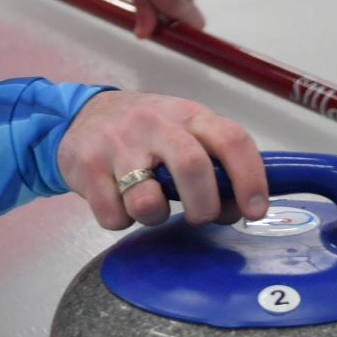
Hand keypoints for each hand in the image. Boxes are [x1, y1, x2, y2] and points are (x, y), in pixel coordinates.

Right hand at [58, 90, 267, 230]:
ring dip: (155, 217)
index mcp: (188, 115)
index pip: (231, 140)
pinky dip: (120, 220)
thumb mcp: (183, 132)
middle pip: (192, 167)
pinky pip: (113, 216)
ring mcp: (118, 144)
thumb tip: (238, 208)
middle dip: (204, 206)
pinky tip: (119, 202)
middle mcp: (155, 123)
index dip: (250, 178)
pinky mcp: (88, 166)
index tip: (255, 210)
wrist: (82, 115)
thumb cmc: (146, 132)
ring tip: (151, 206)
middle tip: (201, 217)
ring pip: (147, 201)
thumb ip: (213, 163)